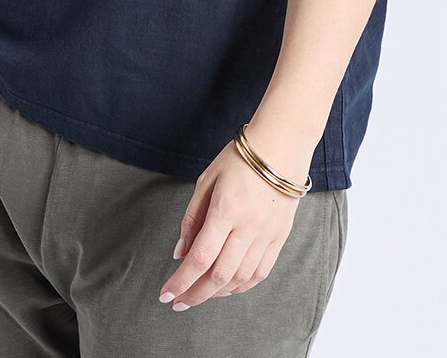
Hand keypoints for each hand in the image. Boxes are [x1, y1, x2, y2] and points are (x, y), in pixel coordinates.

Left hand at [158, 136, 303, 310]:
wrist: (281, 144)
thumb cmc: (240, 158)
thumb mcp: (207, 180)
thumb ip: (192, 218)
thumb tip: (180, 254)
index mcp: (226, 209)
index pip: (200, 258)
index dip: (181, 281)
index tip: (166, 294)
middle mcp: (248, 226)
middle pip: (219, 275)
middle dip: (195, 294)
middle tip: (178, 302)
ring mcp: (267, 234)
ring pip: (240, 279)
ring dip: (216, 293)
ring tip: (199, 295)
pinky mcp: (280, 237)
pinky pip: (260, 272)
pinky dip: (241, 286)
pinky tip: (226, 288)